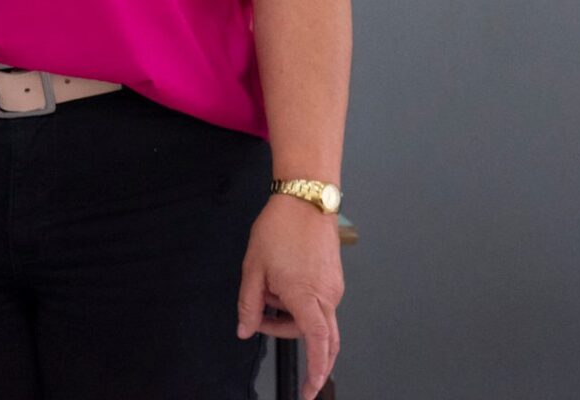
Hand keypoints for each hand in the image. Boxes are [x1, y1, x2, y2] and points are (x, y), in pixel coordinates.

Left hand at [236, 196, 343, 398]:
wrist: (306, 198)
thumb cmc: (282, 227)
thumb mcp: (253, 267)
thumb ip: (249, 304)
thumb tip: (245, 328)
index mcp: (307, 297)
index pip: (317, 346)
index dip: (316, 372)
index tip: (311, 389)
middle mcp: (328, 296)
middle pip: (317, 337)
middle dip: (290, 338)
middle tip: (264, 325)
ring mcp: (334, 287)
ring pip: (316, 319)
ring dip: (291, 314)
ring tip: (268, 286)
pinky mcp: (334, 277)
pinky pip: (319, 303)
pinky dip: (299, 302)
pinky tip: (281, 280)